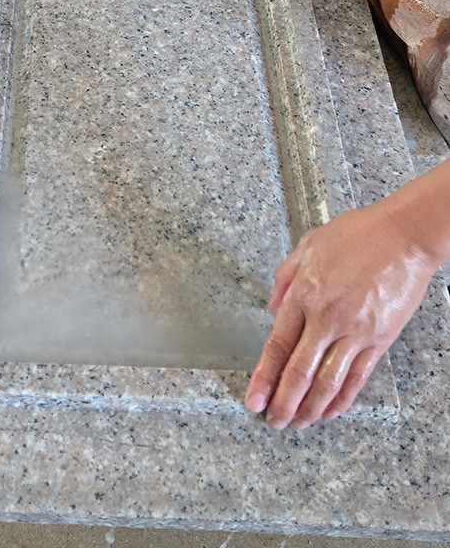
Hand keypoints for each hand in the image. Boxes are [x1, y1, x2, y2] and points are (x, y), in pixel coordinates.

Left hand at [245, 201, 438, 428]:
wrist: (404, 235)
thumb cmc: (358, 234)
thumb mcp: (309, 244)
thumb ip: (286, 277)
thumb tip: (272, 306)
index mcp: (306, 295)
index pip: (278, 345)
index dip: (264, 377)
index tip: (253, 399)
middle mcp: (328, 319)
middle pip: (300, 372)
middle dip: (284, 402)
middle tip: (273, 421)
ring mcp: (356, 332)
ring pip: (328, 381)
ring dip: (310, 408)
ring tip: (298, 423)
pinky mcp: (380, 339)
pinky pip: (358, 376)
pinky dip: (343, 398)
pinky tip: (331, 410)